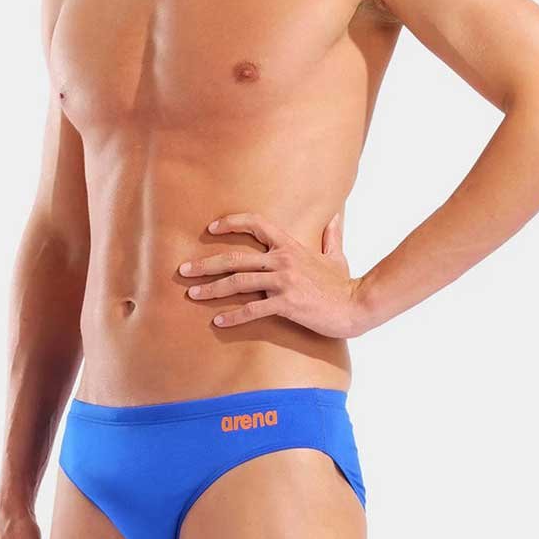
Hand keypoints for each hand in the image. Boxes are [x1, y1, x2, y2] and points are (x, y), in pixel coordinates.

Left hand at [178, 210, 366, 338]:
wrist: (355, 305)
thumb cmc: (343, 283)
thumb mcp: (336, 255)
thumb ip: (331, 235)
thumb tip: (334, 217)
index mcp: (290, 245)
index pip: (257, 224)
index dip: (232, 223)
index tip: (211, 227)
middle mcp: (283, 260)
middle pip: (236, 258)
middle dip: (206, 263)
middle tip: (183, 269)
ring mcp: (283, 281)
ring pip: (239, 282)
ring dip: (212, 289)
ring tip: (192, 293)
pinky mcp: (286, 303)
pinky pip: (253, 309)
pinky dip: (234, 316)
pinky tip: (218, 321)